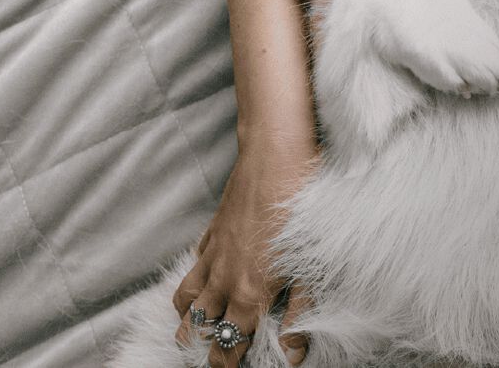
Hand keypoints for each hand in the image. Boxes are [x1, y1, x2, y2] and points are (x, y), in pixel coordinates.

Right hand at [172, 135, 318, 366]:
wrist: (276, 153)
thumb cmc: (302, 205)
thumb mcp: (313, 264)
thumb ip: (301, 311)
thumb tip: (292, 353)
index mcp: (250, 292)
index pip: (227, 344)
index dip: (227, 362)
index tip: (233, 367)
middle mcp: (224, 278)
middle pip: (198, 327)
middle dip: (203, 345)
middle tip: (215, 352)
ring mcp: (213, 254)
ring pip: (185, 301)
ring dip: (188, 319)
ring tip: (198, 328)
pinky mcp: (212, 232)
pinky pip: (193, 266)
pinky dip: (192, 282)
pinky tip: (203, 281)